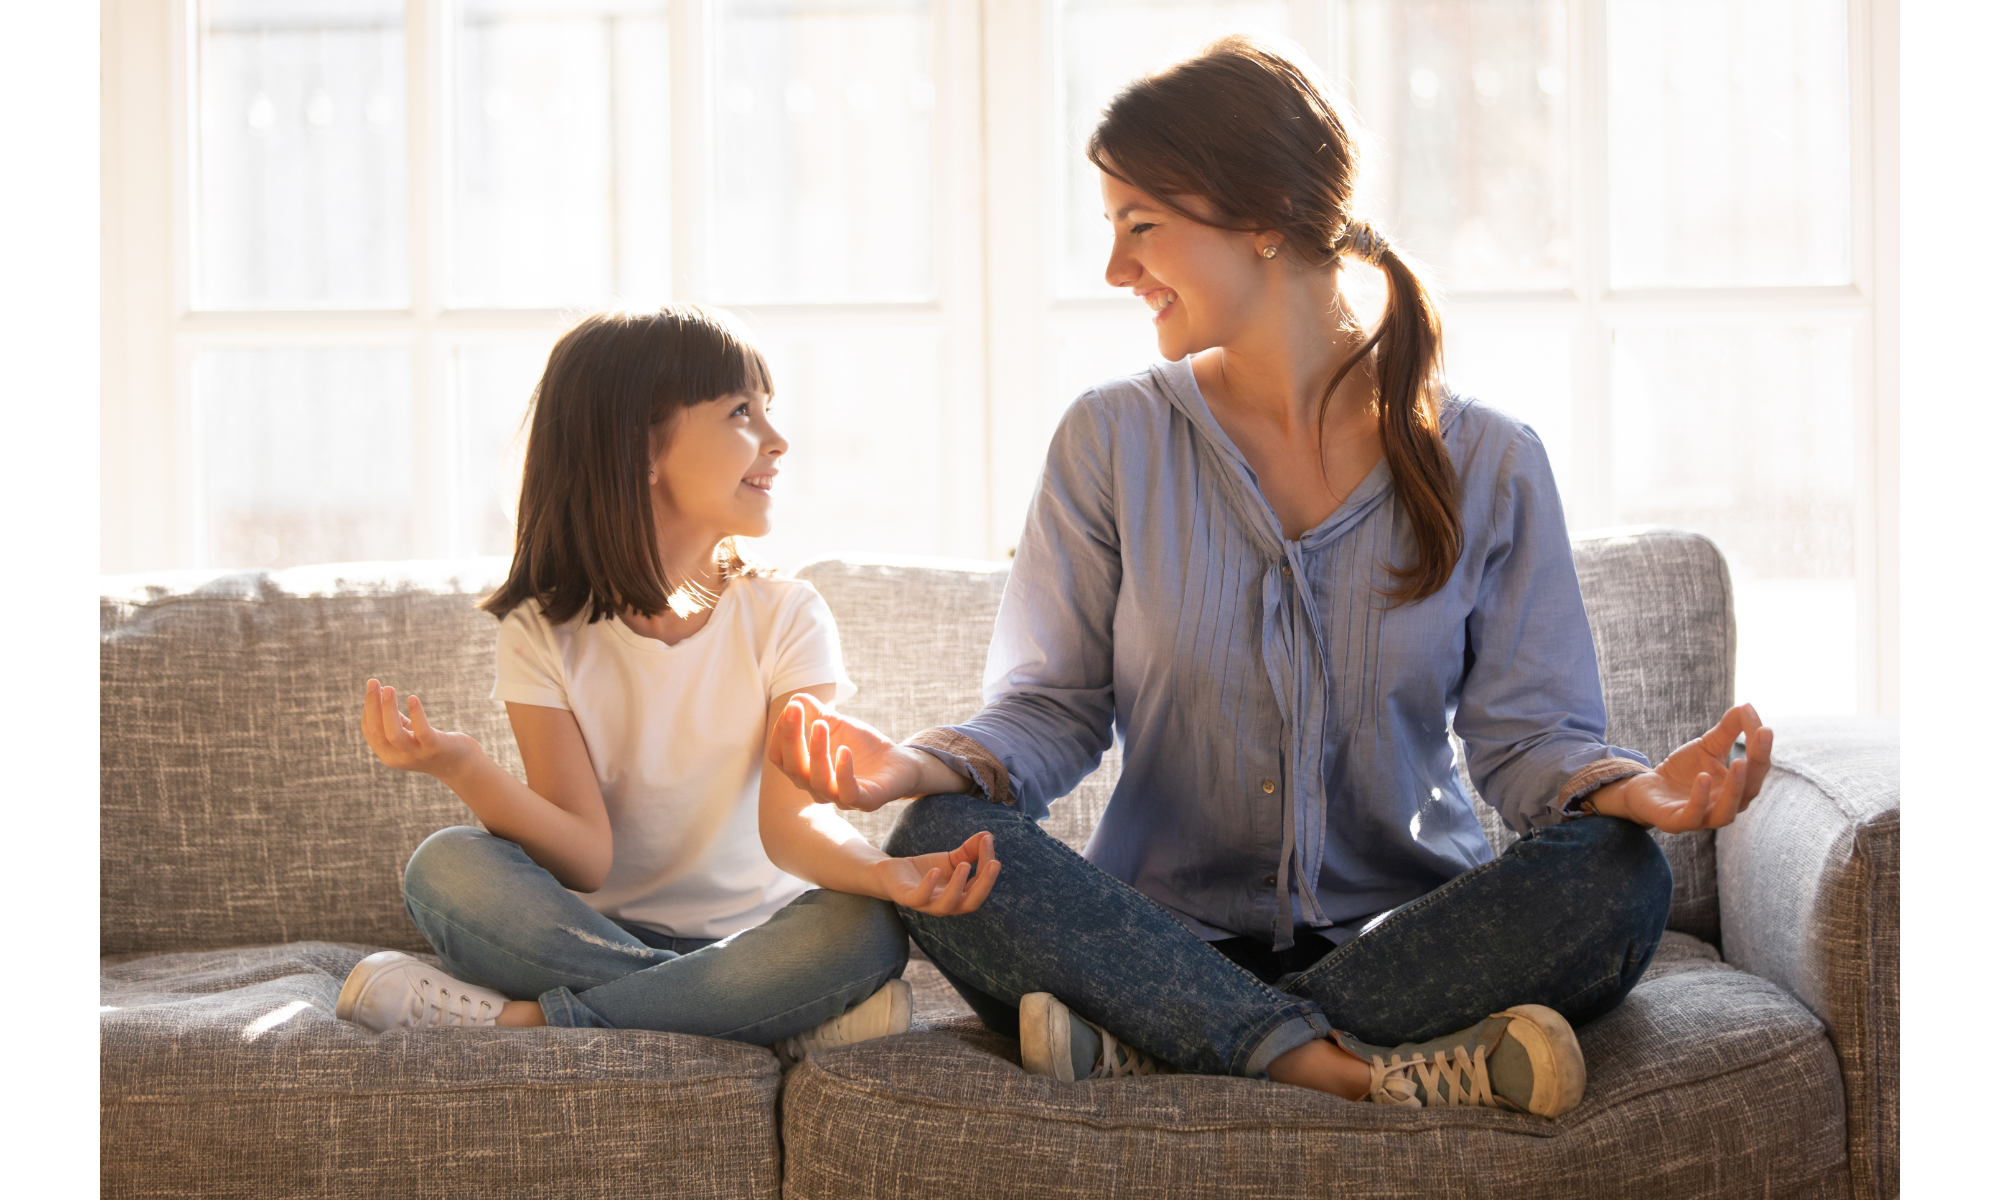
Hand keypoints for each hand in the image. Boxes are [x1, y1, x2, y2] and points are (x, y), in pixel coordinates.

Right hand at [361, 679, 480, 780]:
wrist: (461, 766)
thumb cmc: (432, 745)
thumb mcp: (409, 733)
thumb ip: (395, 719)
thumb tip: (382, 691)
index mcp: (388, 754)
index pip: (370, 730)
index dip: (368, 708)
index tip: (372, 686)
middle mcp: (398, 757)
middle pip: (378, 732)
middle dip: (373, 705)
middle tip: (374, 682)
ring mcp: (416, 755)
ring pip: (394, 734)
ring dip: (388, 709)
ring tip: (389, 689)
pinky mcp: (435, 748)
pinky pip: (421, 732)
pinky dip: (416, 715)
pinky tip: (413, 698)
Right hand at [766, 692, 934, 811]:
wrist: (901, 763)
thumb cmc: (863, 747)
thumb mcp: (837, 725)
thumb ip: (815, 714)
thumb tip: (795, 698)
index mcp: (806, 772)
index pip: (780, 758)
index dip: (781, 733)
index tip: (792, 707)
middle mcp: (819, 789)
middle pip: (794, 769)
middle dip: (792, 738)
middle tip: (795, 709)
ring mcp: (841, 798)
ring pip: (817, 782)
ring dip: (816, 751)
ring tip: (820, 725)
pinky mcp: (866, 801)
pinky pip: (848, 793)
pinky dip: (843, 772)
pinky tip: (844, 750)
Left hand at [869, 832, 1001, 915]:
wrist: (892, 874)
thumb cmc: (925, 870)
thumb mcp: (950, 859)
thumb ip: (969, 851)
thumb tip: (988, 835)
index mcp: (960, 898)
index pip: (979, 885)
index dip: (987, 864)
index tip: (989, 840)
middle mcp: (946, 906)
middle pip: (971, 903)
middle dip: (985, 884)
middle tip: (995, 863)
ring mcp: (927, 905)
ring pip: (946, 905)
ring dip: (957, 886)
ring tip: (965, 865)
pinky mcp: (907, 898)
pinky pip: (920, 898)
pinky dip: (928, 885)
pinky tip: (936, 870)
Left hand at [1593, 703, 1774, 832]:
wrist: (1646, 788)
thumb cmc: (1683, 769)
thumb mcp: (1707, 746)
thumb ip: (1728, 729)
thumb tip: (1747, 705)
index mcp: (1737, 789)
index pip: (1756, 770)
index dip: (1761, 749)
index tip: (1764, 727)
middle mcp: (1725, 807)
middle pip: (1750, 791)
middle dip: (1757, 765)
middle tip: (1762, 735)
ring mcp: (1702, 818)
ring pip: (1727, 812)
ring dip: (1735, 788)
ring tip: (1740, 762)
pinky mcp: (1676, 822)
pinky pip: (1692, 816)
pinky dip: (1699, 799)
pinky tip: (1702, 777)